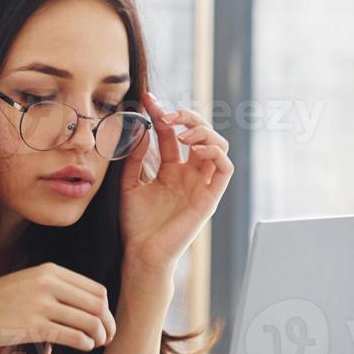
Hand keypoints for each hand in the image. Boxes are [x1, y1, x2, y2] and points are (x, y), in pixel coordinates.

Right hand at [0, 262, 116, 352]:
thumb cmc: (3, 300)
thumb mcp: (32, 281)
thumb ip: (59, 286)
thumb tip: (94, 304)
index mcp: (50, 271)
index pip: (96, 289)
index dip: (107, 309)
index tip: (106, 322)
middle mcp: (48, 284)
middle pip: (98, 306)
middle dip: (108, 324)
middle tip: (107, 337)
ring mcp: (41, 305)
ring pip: (89, 323)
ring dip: (99, 337)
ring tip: (95, 344)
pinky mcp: (35, 326)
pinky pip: (74, 336)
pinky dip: (85, 344)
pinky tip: (83, 346)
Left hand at [120, 91, 233, 273]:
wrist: (142, 253)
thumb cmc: (136, 224)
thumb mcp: (128, 184)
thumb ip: (134, 158)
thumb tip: (141, 128)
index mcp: (170, 169)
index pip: (172, 133)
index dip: (163, 113)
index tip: (148, 99)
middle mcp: (189, 173)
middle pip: (200, 133)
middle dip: (186, 116)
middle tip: (167, 114)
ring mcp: (201, 184)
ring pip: (218, 145)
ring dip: (203, 131)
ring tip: (182, 133)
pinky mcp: (210, 197)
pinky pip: (225, 169)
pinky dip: (215, 152)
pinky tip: (194, 149)